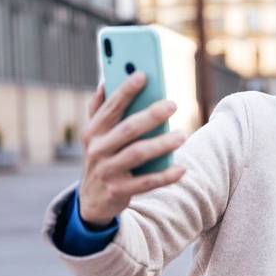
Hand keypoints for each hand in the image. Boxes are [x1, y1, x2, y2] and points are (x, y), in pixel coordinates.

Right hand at [78, 72, 186, 227]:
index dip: (125, 90)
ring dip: (162, 144)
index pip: (111, 107)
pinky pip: (146, 182)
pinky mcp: (119, 191)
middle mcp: (98, 150)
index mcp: (94, 131)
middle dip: (151, 115)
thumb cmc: (102, 157)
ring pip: (138, 154)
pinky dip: (165, 176)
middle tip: (173, 104)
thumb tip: (106, 80)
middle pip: (128, 129)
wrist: (93, 200)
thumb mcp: (96, 135)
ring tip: (182, 135)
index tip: (143, 75)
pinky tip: (181, 168)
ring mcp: (108, 171)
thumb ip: (100, 109)